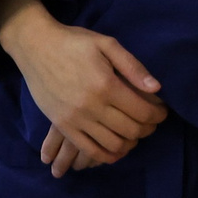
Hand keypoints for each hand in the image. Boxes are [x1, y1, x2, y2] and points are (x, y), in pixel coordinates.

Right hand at [0, 0, 166, 176]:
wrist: (35, 46)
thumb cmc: (73, 42)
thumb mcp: (106, 44)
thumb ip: (132, 66)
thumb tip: (156, 88)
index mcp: (106, 84)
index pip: (142, 111)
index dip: (158, 115)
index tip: (162, 111)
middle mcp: (92, 106)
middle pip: (131, 130)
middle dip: (147, 129)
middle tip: (151, 122)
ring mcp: (75, 119)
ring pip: (113, 144)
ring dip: (130, 143)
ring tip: (134, 133)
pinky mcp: (63, 126)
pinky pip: (90, 150)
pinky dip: (107, 155)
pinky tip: (116, 148)